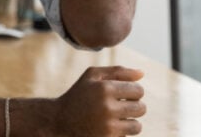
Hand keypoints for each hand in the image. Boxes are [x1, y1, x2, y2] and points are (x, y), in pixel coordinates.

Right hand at [14, 66, 145, 135]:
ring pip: (137, 126)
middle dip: (134, 107)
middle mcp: (107, 107)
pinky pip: (126, 136)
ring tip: (116, 118)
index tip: (123, 94)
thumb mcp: (91, 76)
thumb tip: (142, 74)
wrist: (58, 120)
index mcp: (105, 88)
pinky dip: (120, 133)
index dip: (133, 92)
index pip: (138, 90)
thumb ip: (117, 71)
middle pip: (141, 108)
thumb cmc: (78, 94)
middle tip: (120, 107)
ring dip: (129, 122)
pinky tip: (108, 127)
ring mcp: (107, 126)